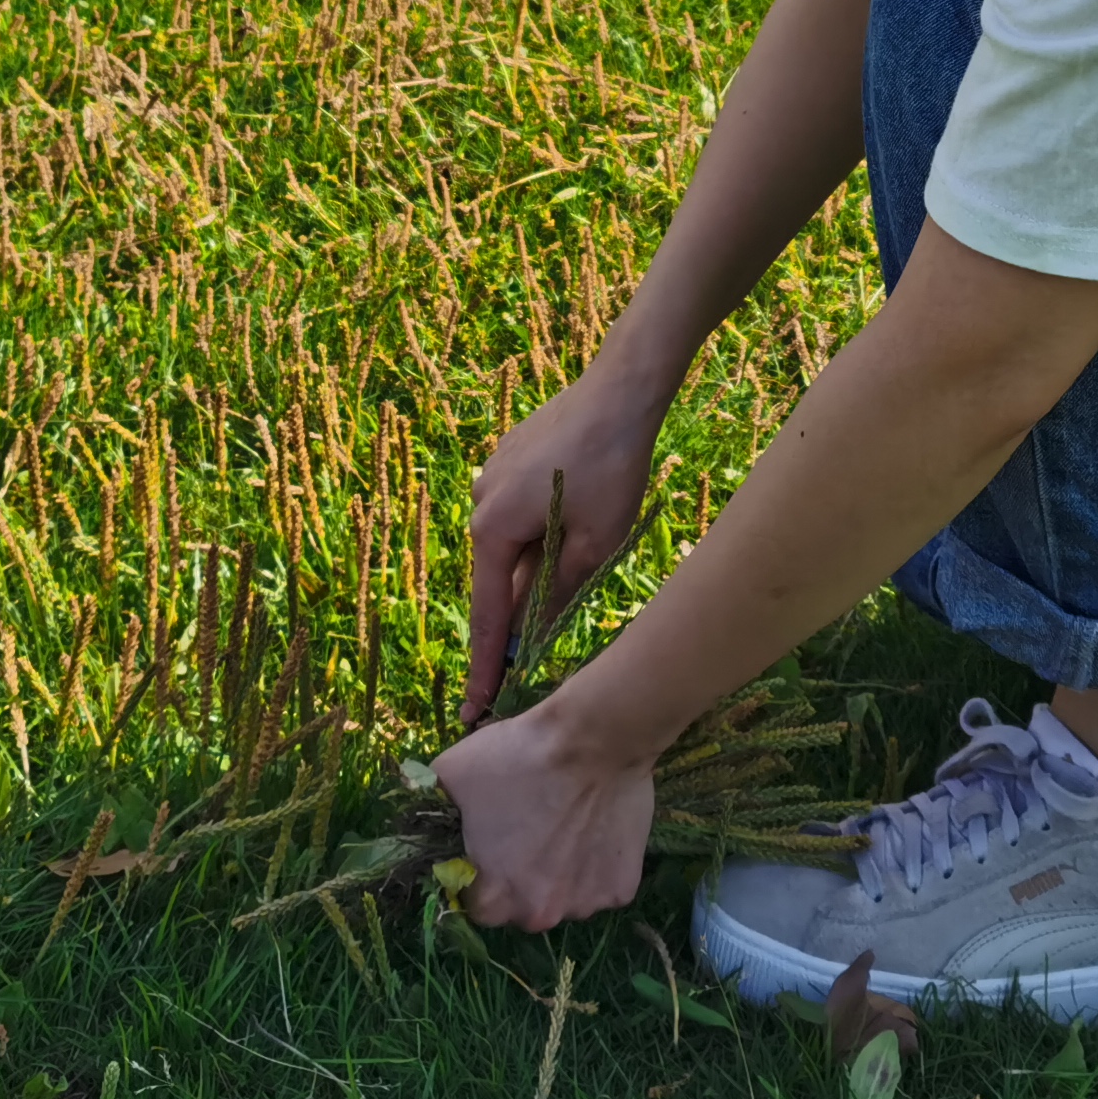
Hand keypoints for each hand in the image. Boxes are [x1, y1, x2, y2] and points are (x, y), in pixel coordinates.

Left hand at [432, 704, 655, 930]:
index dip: (478, 872)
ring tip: (566, 823)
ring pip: (563, 897)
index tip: (489, 842)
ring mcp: (585, 905)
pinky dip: (596, 865)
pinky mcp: (622, 889)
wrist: (593, 738)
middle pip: (521, 906)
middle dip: (520, 877)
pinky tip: (594, 827)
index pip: (475, 904)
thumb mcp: (449, 775)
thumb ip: (428, 810)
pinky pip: (600, 885)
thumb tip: (420, 823)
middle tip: (528, 829)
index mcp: (492, 900)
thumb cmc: (517, 757)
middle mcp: (538, 915)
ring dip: (560, 874)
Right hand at [463, 364, 667, 723]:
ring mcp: (492, 475)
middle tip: (533, 658)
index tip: (476, 710)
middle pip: (499, 577)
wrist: (621, 388)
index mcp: (492, 529)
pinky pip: (522, 510)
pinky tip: (578, 513)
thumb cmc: (611, 467)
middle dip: (519, 613)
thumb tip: (536, 638)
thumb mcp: (594, 544)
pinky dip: (542, 529)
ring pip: (514, 543)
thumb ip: (558, 594)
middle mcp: (480, 502)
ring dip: (539, 562)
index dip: (486, 667)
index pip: (486, 616)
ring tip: (585, 550)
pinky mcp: (511, 457)